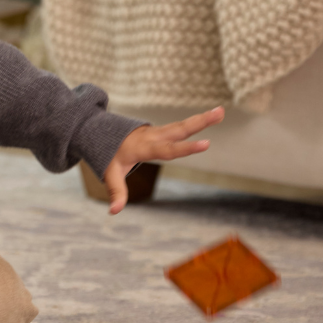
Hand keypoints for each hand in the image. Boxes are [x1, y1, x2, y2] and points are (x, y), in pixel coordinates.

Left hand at [104, 106, 224, 214]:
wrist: (101, 132)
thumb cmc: (107, 155)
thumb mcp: (110, 173)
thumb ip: (115, 191)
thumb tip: (114, 211)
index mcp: (143, 147)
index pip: (167, 149)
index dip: (186, 148)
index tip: (207, 144)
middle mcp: (153, 136)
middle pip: (178, 129)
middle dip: (199, 122)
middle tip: (219, 113)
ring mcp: (157, 131)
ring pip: (182, 125)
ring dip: (202, 118)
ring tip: (221, 111)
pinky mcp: (161, 130)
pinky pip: (180, 125)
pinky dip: (196, 120)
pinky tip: (212, 115)